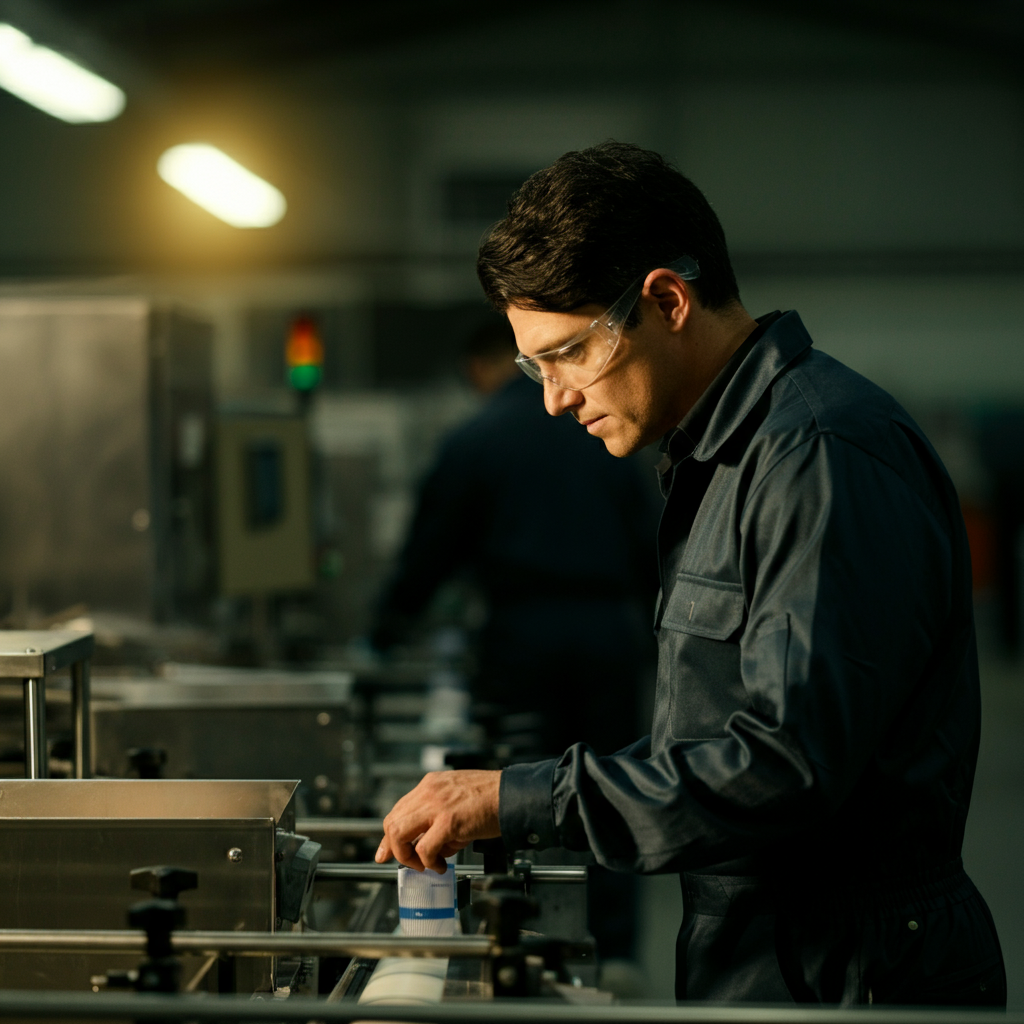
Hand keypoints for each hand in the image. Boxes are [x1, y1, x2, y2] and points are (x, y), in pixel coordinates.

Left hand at [375, 769, 500, 872]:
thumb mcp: (456, 799)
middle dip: (395, 849)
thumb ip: (438, 818)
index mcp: (430, 784)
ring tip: (425, 864)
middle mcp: (428, 791)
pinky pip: (424, 848)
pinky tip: (442, 866)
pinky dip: (430, 862)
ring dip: (407, 856)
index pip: (398, 810)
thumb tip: (428, 847)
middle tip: (409, 864)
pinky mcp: (448, 821)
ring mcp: (436, 805)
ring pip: (398, 834)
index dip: (389, 836)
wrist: (512, 795)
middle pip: (391, 822)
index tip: (385, 852)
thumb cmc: (491, 799)